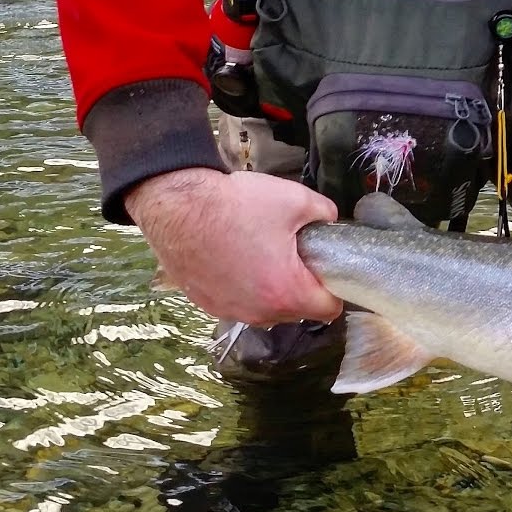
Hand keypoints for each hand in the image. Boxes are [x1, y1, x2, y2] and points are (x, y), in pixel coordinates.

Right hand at [125, 168, 342, 326]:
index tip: (327, 270)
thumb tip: (329, 219)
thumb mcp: (295, 199)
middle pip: (298, 311)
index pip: (329, 309)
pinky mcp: (208, 304)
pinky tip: (238, 260)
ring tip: (263, 255)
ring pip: (268, 310)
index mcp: (286, 292)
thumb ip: (324, 213)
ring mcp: (231, 311)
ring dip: (272, 290)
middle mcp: (260, 312)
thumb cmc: (235, 204)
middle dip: (302, 288)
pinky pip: (240, 303)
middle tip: (294, 256)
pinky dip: (244, 288)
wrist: (176, 205)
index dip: (334, 288)